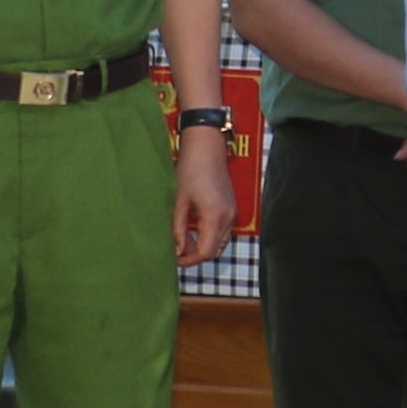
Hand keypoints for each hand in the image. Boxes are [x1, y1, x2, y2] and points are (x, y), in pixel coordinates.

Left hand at [173, 130, 239, 269]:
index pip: (206, 252)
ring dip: (204, 246)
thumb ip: (179, 228)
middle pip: (215, 250)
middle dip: (196, 255)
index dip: (189, 261)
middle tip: (177, 251)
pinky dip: (210, 236)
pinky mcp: (231, 207)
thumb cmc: (190, 169)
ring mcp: (232, 212)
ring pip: (220, 242)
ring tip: (184, 239)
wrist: (207, 146)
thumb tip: (177, 250)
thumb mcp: (180, 201)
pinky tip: (195, 228)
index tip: (174, 260)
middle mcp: (227, 217)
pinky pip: (222, 231)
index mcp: (214, 216)